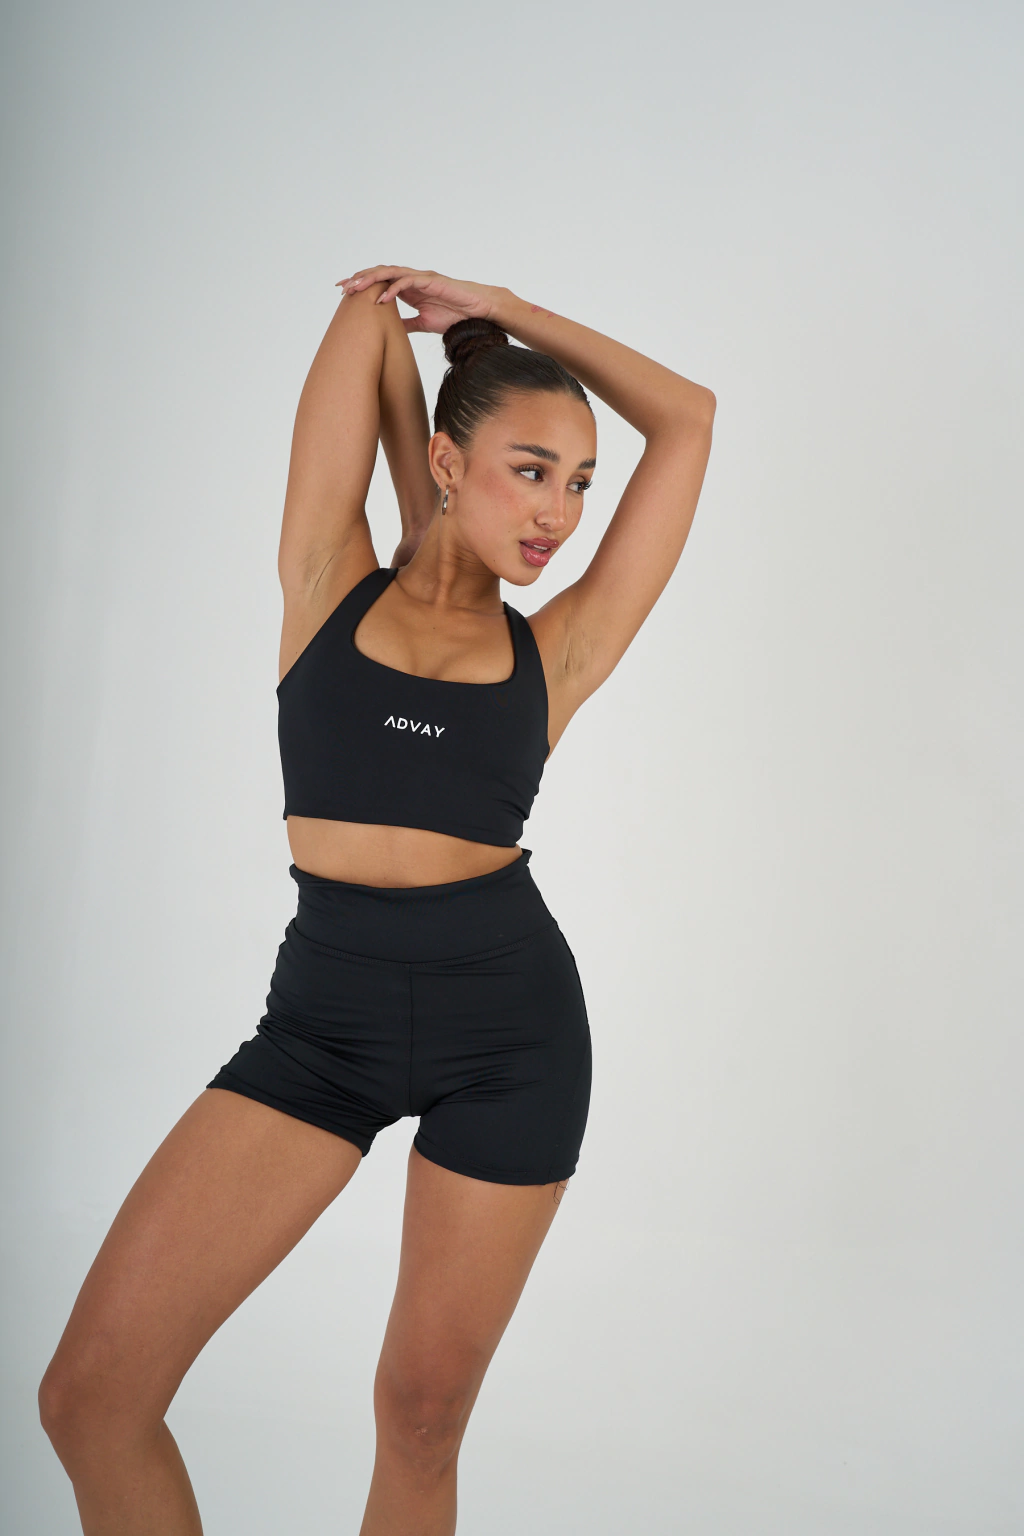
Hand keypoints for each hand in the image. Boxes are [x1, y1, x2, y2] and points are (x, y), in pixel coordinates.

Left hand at [337, 266, 503, 334]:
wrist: (478, 312)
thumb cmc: (454, 315)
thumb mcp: (423, 323)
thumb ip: (405, 324)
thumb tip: (389, 331)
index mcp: (408, 288)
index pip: (379, 282)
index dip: (361, 285)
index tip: (343, 293)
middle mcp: (411, 279)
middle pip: (379, 274)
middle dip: (359, 278)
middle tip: (342, 287)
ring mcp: (420, 278)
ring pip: (390, 273)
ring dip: (371, 279)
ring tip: (355, 288)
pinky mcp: (431, 280)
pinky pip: (408, 282)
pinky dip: (393, 289)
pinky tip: (381, 298)